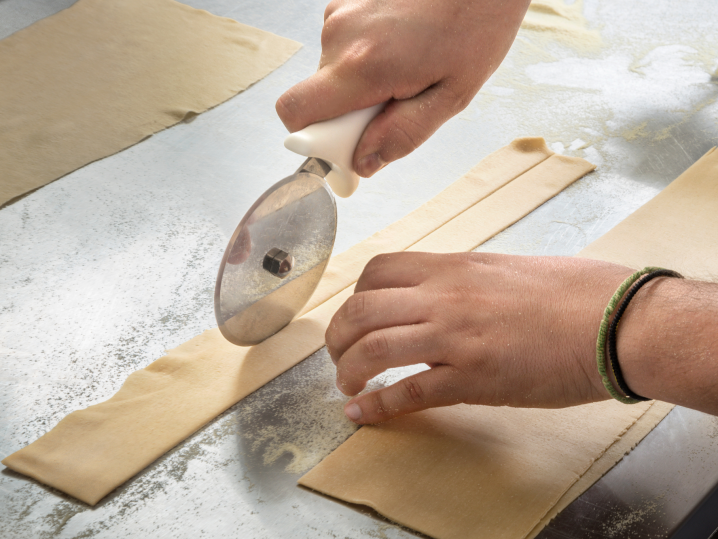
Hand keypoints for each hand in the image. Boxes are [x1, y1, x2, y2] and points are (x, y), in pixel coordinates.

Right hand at [276, 0, 530, 176]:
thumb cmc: (477, 24)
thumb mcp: (452, 95)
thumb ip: (403, 134)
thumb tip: (363, 163)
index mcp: (362, 66)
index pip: (295, 112)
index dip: (313, 137)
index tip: (348, 144)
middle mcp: (340, 35)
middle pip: (317, 96)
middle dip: (349, 113)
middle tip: (397, 102)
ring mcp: (341, 11)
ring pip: (333, 71)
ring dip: (361, 81)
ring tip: (408, 66)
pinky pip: (343, 45)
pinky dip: (366, 55)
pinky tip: (402, 45)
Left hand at [326, 252, 637, 423]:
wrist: (616, 320)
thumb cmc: (571, 292)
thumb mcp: (505, 269)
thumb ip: (464, 280)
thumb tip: (441, 294)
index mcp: (453, 268)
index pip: (378, 270)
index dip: (356, 294)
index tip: (358, 315)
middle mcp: (444, 297)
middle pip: (361, 309)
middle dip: (338, 336)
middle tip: (339, 355)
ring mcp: (455, 338)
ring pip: (373, 348)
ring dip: (348, 370)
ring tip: (347, 385)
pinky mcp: (472, 379)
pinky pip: (408, 392)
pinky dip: (377, 406)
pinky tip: (362, 414)